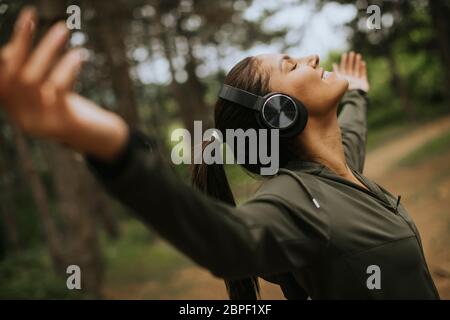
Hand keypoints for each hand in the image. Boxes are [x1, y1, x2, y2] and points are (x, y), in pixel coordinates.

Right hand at [0, 8, 127, 160]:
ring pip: (33, 80)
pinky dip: (66, 67)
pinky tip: (78, 54)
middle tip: (31, 16)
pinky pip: (58, 90)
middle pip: (13, 75)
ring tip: (62, 29)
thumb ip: (33, 75)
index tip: (15, 28)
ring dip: (47, 50)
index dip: (3, 55)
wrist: (101, 140)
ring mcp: (40, 124)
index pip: (0, 80)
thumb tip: (14, 47)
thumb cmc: (75, 111)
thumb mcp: (50, 93)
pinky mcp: (61, 125)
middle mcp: (22, 118)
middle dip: (21, 42)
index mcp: (16, 109)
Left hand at [333, 51, 369, 92]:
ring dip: (357, 62)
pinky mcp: (363, 83)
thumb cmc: (345, 90)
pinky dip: (363, 68)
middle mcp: (349, 79)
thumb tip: (332, 65)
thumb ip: (336, 73)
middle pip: (349, 68)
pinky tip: (362, 62)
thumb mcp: (338, 80)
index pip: (342, 68)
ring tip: (357, 55)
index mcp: (342, 79)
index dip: (343, 61)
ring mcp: (356, 81)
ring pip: (356, 69)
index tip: (344, 54)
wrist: (354, 97)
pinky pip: (363, 74)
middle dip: (350, 60)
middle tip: (351, 52)